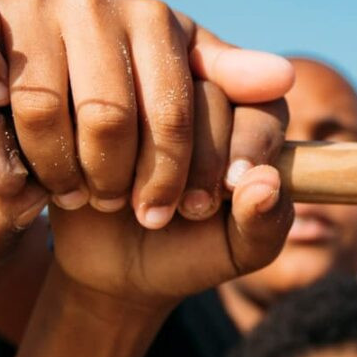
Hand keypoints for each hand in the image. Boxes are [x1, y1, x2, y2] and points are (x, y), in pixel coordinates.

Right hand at [0, 0, 293, 226]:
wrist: (74, 200)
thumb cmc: (158, 195)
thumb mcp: (223, 196)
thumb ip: (260, 151)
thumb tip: (282, 81)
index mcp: (178, 32)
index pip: (190, 107)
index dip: (197, 170)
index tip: (197, 211)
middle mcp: (116, 5)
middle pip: (113, 116)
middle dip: (123, 181)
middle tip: (129, 210)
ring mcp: (52, 6)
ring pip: (45, 110)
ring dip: (59, 171)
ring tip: (78, 194)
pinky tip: (12, 144)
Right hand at [48, 83, 292, 308]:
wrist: (107, 267)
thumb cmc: (185, 251)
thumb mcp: (234, 251)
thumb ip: (266, 225)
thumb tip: (268, 184)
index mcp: (244, 116)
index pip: (263, 103)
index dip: (251, 142)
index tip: (232, 186)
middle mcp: (195, 91)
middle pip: (209, 94)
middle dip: (204, 158)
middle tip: (188, 208)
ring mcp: (139, 90)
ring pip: (154, 93)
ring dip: (151, 156)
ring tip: (142, 206)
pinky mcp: (89, 99)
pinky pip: (96, 99)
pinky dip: (99, 148)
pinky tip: (99, 186)